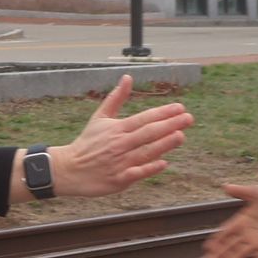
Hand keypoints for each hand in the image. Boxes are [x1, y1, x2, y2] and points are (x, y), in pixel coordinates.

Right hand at [46, 76, 193, 199]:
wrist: (69, 169)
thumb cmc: (88, 143)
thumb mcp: (99, 118)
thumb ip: (116, 98)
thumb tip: (128, 77)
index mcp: (116, 128)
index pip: (143, 118)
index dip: (162, 113)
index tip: (180, 107)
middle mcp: (119, 144)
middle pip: (148, 133)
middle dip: (169, 125)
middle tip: (188, 118)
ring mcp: (119, 162)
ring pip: (145, 152)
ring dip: (164, 144)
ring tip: (181, 135)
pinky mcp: (118, 179)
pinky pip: (137, 173)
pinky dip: (150, 168)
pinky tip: (164, 163)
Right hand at [206, 185, 257, 257]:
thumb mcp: (257, 192)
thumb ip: (241, 191)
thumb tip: (225, 186)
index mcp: (243, 220)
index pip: (226, 233)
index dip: (216, 240)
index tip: (207, 249)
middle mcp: (248, 233)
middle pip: (230, 246)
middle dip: (218, 255)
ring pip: (240, 254)